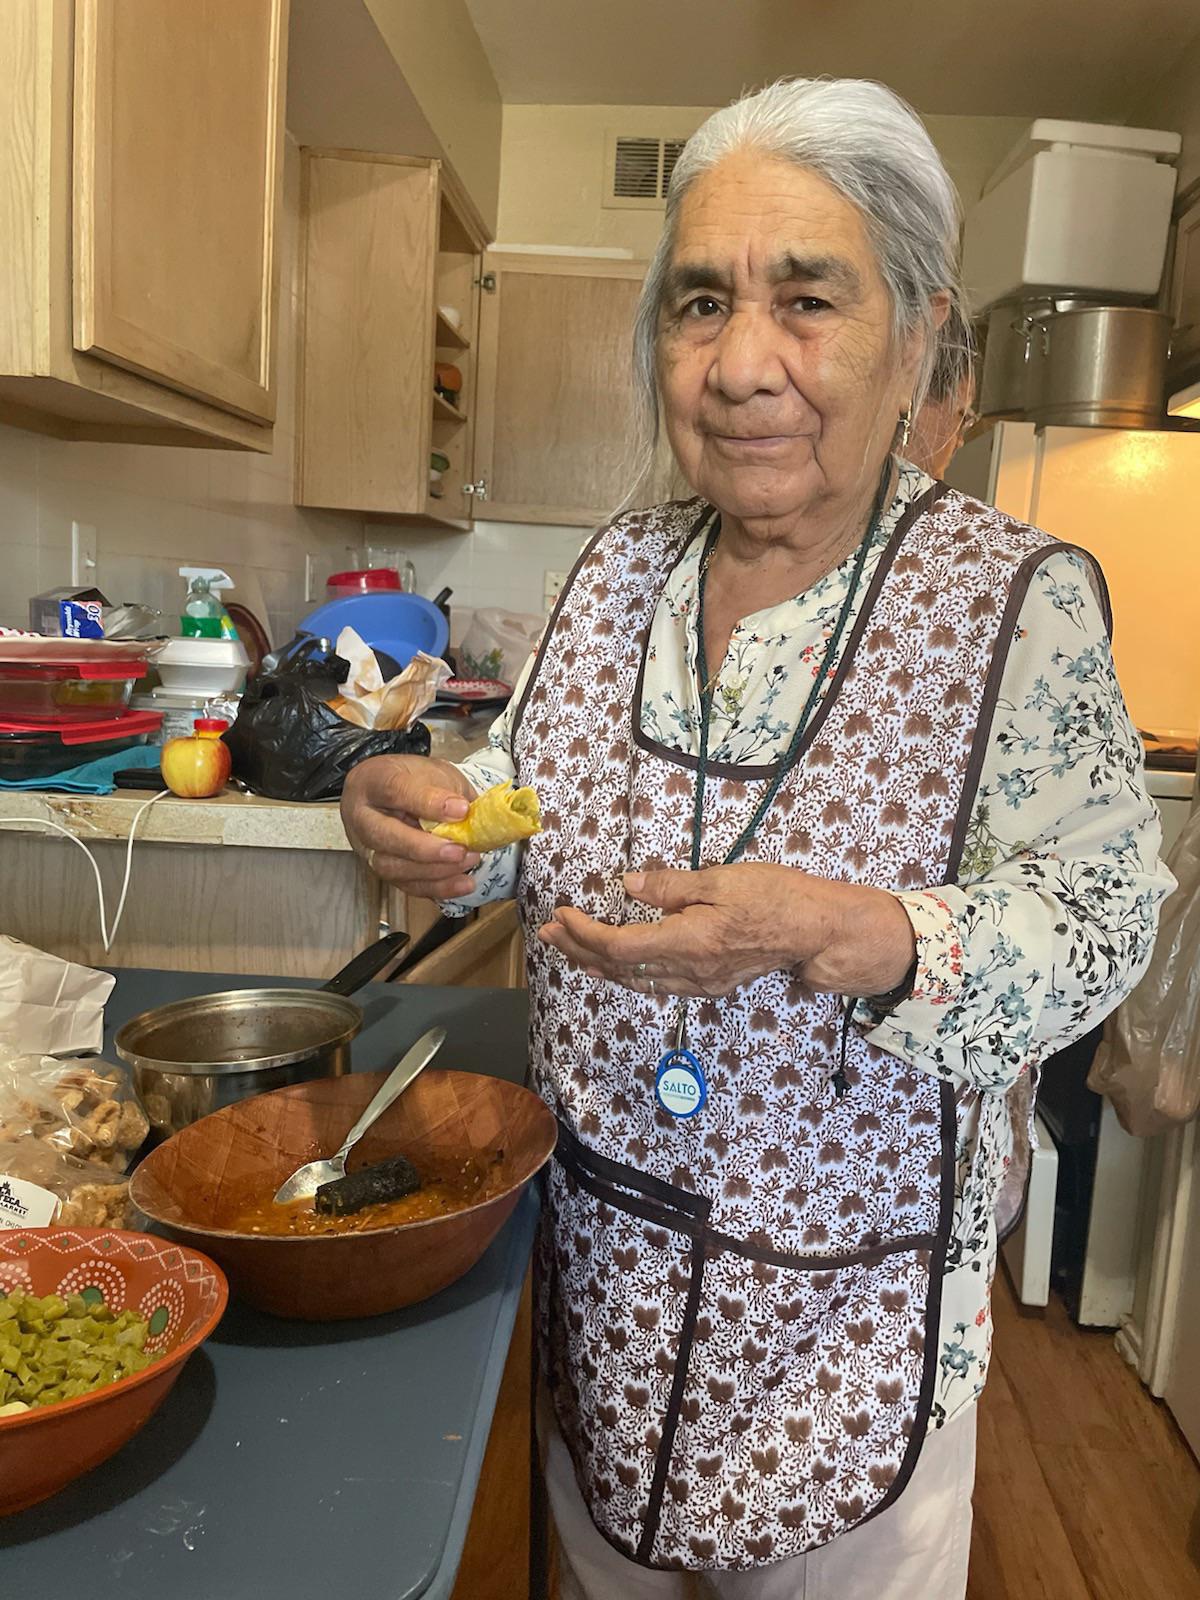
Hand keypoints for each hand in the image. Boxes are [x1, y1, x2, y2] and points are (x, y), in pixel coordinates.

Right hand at [340, 755, 481, 899]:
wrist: (397, 791)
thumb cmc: (414, 779)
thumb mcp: (434, 771)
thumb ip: (450, 791)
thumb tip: (473, 817)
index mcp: (373, 780)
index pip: (394, 790)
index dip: (428, 802)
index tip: (461, 809)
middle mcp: (361, 816)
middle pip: (384, 836)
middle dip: (424, 848)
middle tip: (460, 849)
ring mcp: (367, 846)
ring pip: (391, 867)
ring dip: (434, 870)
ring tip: (468, 861)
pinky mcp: (382, 869)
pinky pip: (405, 885)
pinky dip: (437, 887)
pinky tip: (462, 883)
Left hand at [538, 864, 915, 998]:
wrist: (817, 931)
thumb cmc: (776, 896)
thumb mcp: (722, 879)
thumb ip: (671, 886)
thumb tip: (628, 887)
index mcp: (689, 942)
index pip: (619, 947)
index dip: (584, 934)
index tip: (562, 913)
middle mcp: (690, 972)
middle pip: (620, 969)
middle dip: (579, 951)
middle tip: (547, 934)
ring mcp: (701, 984)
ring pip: (636, 982)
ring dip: (598, 966)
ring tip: (570, 952)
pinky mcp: (711, 985)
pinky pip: (657, 985)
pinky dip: (627, 974)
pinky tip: (616, 968)